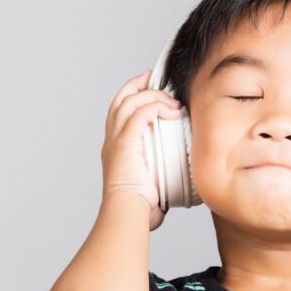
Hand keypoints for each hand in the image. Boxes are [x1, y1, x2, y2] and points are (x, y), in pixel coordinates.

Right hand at [101, 69, 183, 230]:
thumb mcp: (152, 186)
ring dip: (152, 96)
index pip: (119, 113)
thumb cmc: (139, 208)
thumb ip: (162, 178)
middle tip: (155, 78)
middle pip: (120, 100)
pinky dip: (155, 107)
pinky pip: (139, 114)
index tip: (149, 87)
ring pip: (130, 102)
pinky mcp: (124, 143)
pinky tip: (171, 112)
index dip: (132, 95)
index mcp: (115, 149)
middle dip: (137, 85)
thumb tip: (178, 185)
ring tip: (172, 102)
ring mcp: (116, 140)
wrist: (128, 212)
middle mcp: (112, 141)